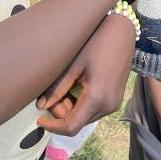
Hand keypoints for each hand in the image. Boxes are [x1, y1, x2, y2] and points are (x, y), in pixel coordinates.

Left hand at [36, 13, 135, 136]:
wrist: (121, 32)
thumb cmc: (95, 43)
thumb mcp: (73, 65)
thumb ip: (57, 88)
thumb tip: (40, 106)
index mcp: (96, 99)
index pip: (71, 127)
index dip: (53, 127)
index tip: (38, 119)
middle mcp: (107, 107)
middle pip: (78, 123)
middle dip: (60, 114)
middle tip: (49, 95)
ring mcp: (113, 104)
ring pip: (85, 117)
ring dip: (70, 109)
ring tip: (62, 88)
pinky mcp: (115, 99)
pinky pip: (94, 110)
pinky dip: (80, 105)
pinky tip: (74, 87)